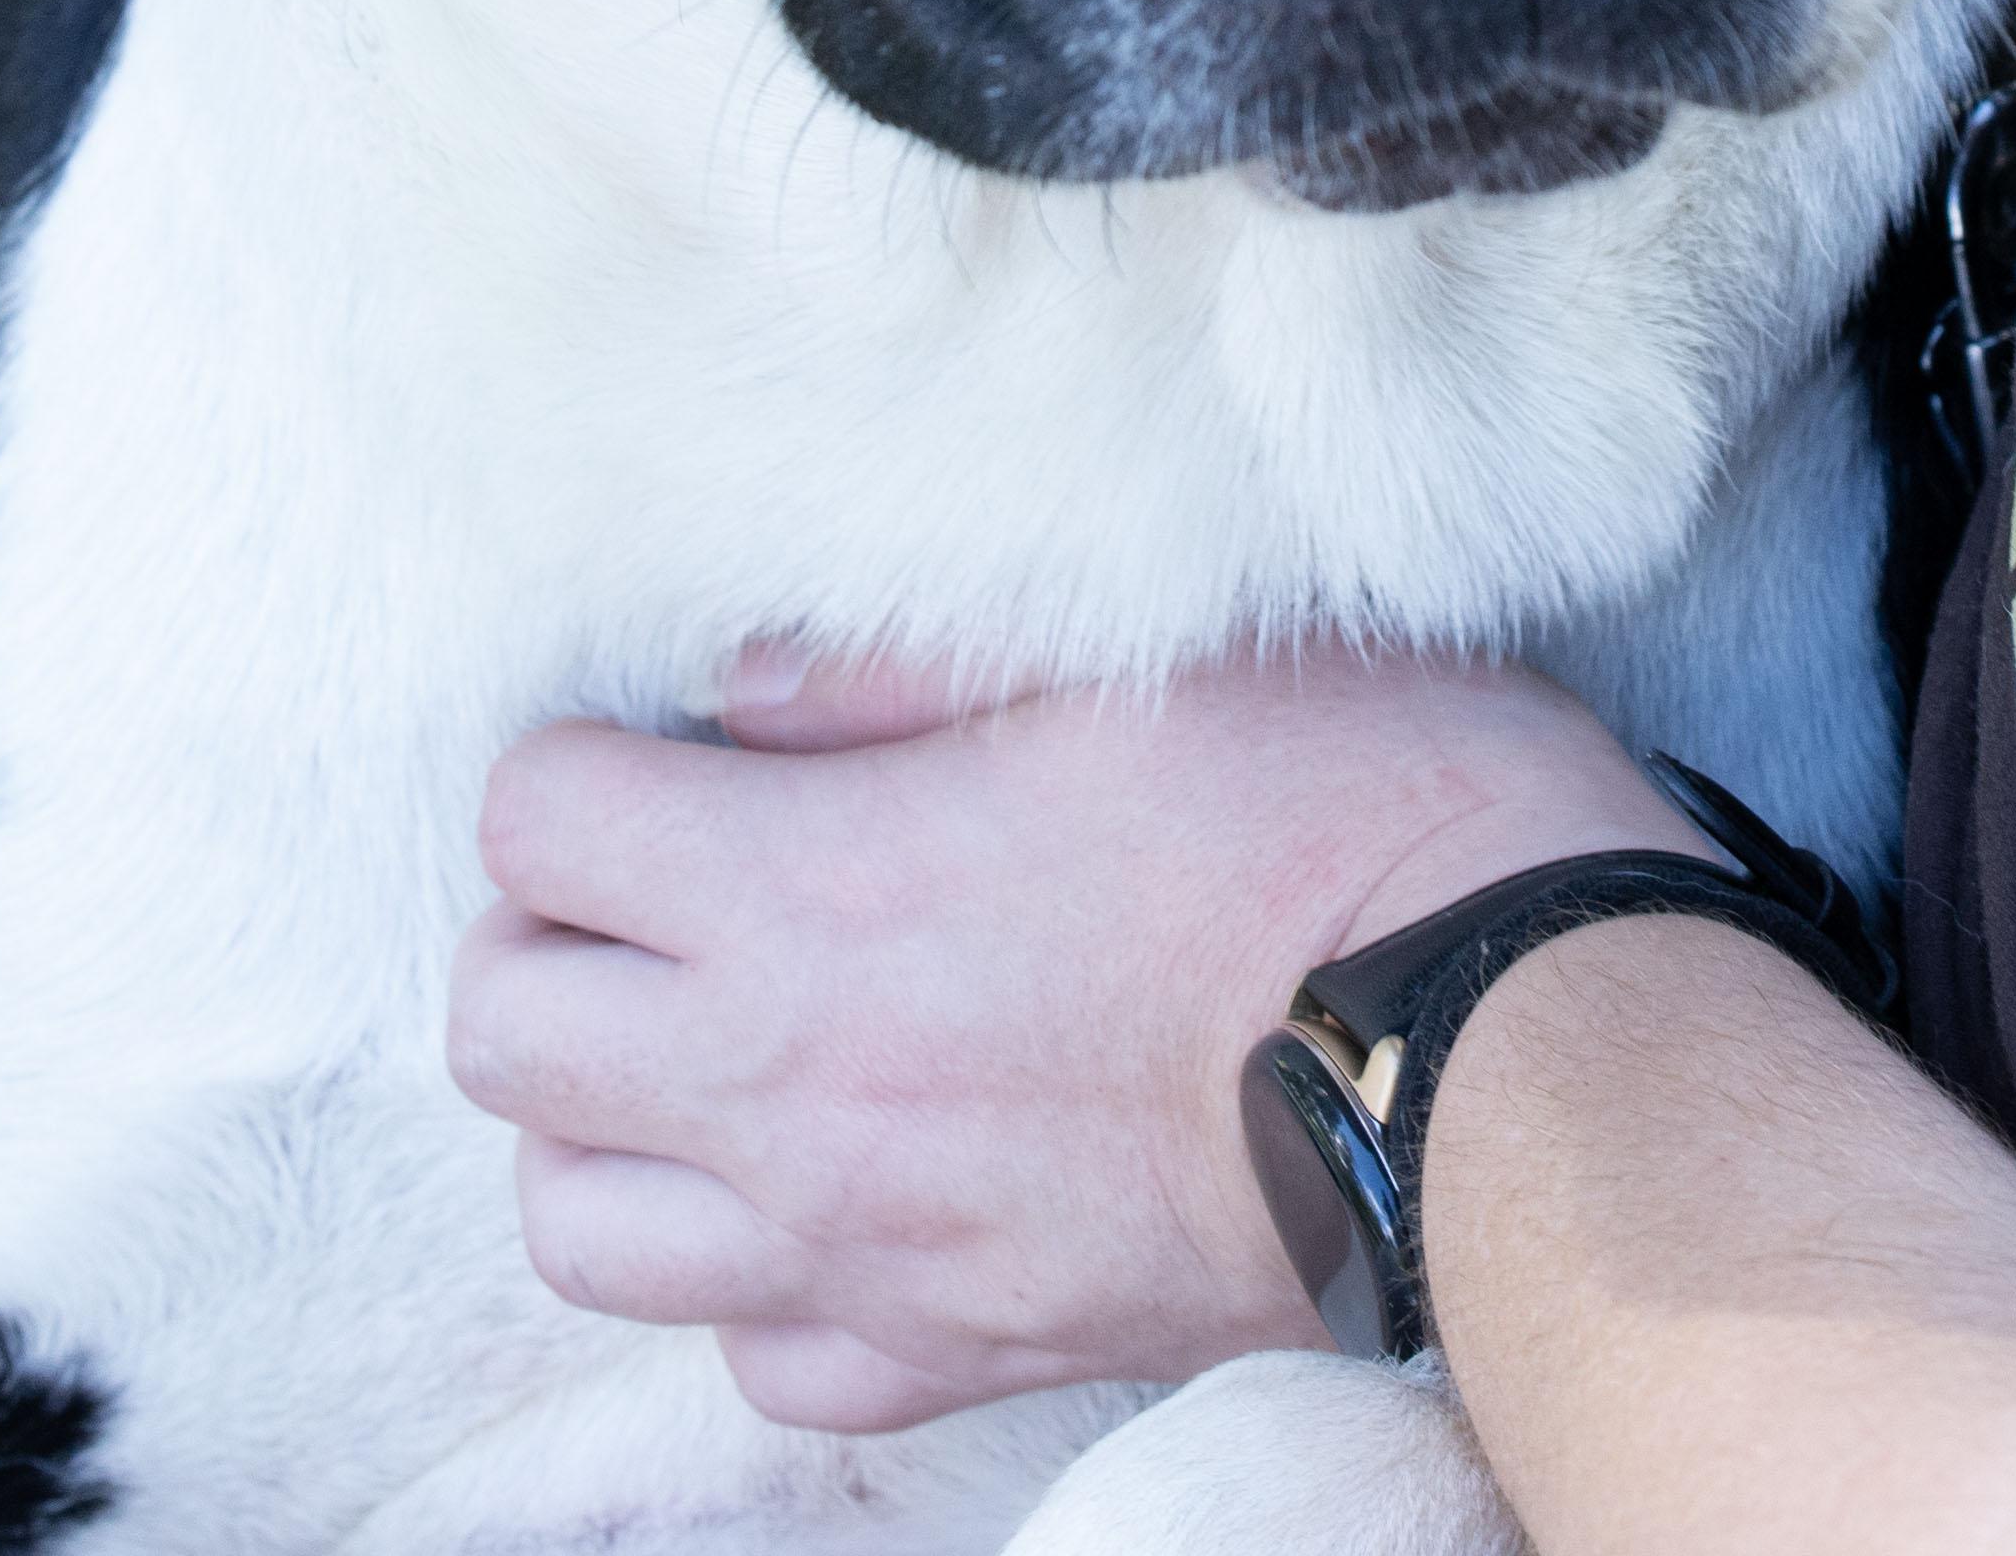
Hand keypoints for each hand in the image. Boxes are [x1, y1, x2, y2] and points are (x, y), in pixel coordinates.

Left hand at [450, 643, 1680, 1432]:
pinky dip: (758, 1279)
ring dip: (613, 1126)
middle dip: (544, 942)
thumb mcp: (1128, 657)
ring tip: (716, 1044)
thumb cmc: (1345, 815)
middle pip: (503, 1040)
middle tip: (663, 886)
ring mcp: (869, 1245)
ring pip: (583, 1229)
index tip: (672, 750)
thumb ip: (893, 669)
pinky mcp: (962, 1349)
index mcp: (814, 893)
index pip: (535, 827)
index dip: (584, 765)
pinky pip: (759, 1357)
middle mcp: (797, 1090)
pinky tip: (840, 1184)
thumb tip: (739, 688)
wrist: (1511, 1054)